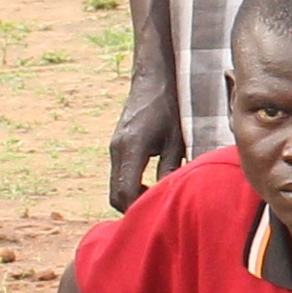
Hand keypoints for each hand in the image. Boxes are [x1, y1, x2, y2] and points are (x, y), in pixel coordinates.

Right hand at [107, 64, 184, 209]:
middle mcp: (117, 150)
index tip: (156, 214)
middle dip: (133, 208)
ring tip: (156, 199)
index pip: (124, 193)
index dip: (138, 209)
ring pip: (115, 186)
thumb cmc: (171, 106)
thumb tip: (168, 199)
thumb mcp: (176, 139)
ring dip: (132, 197)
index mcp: (130, 149)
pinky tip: (150, 184)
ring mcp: (115, 147)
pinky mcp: (118, 145)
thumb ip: (170, 169)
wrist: (154, 78)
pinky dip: (130, 185)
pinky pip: (119, 174)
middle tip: (157, 212)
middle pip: (115, 195)